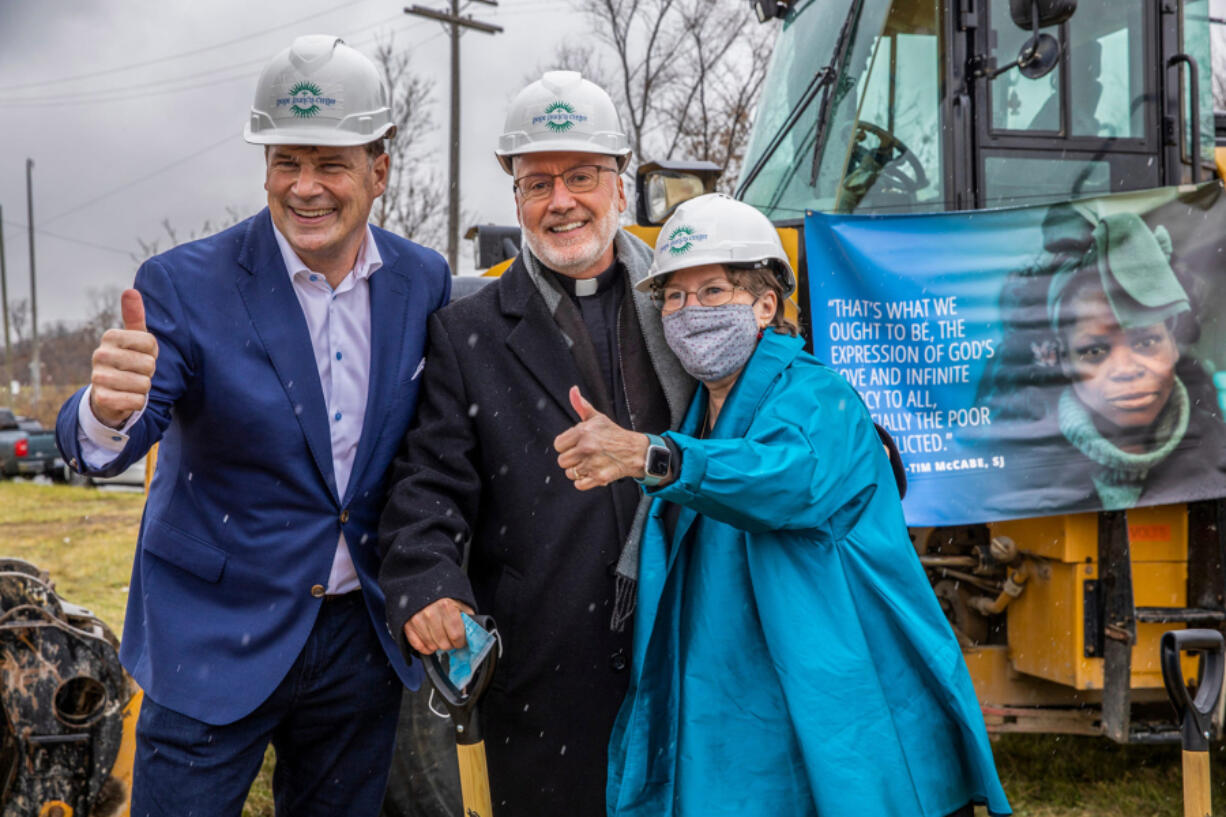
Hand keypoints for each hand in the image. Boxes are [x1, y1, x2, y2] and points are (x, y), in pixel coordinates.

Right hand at [89, 289, 157, 428]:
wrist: (109, 392)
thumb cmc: (128, 361)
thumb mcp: (134, 338)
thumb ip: (135, 316)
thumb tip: (130, 291)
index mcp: (110, 336)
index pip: (150, 342)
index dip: (152, 352)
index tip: (141, 354)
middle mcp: (99, 354)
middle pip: (149, 364)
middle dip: (149, 372)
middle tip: (136, 372)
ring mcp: (98, 377)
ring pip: (144, 384)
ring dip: (144, 388)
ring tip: (131, 384)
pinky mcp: (102, 399)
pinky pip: (137, 401)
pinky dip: (138, 402)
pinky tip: (126, 398)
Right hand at [403, 597, 473, 653]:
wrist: (422, 582)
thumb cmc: (443, 593)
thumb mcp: (460, 600)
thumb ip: (467, 616)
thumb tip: (473, 632)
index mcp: (446, 606)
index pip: (456, 635)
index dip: (461, 641)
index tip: (461, 641)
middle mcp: (430, 613)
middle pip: (444, 644)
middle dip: (450, 644)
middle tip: (451, 639)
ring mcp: (417, 620)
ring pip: (432, 646)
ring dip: (438, 645)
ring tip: (441, 637)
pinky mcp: (407, 625)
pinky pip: (418, 646)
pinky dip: (425, 647)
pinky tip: (431, 642)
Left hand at [553, 386, 648, 490]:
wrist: (635, 451)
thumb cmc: (613, 434)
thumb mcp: (597, 417)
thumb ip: (581, 405)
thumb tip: (573, 390)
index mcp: (583, 432)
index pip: (558, 445)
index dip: (566, 445)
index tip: (576, 445)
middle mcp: (586, 447)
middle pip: (562, 461)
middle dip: (572, 459)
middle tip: (584, 455)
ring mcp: (592, 464)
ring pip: (569, 473)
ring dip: (578, 470)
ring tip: (590, 463)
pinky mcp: (598, 478)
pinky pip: (579, 484)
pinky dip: (584, 481)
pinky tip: (593, 472)